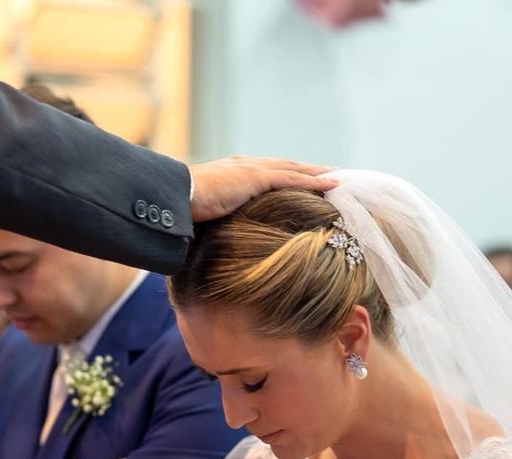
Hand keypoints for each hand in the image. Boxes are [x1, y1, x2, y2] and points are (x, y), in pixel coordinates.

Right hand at [188, 157, 337, 221]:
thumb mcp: (204, 215)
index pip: (267, 172)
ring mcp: (250, 169)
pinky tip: (332, 183)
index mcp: (233, 172)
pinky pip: (292, 178)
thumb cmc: (181, 210)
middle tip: (331, 173)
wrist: (173, 199)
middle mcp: (244, 165)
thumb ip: (218, 219)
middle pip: (285, 166)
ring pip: (293, 169)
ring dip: (318, 172)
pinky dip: (314, 180)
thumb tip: (220, 240)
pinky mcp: (255, 177)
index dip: (287, 175)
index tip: (303, 179)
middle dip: (308, 169)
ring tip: (338, 177)